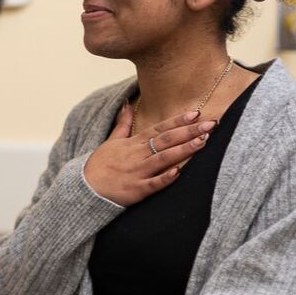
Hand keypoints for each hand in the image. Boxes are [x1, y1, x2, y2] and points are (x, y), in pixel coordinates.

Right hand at [83, 106, 216, 206]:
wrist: (85, 189)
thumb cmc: (99, 165)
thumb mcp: (111, 141)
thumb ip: (123, 123)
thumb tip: (127, 104)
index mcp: (132, 143)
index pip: (158, 128)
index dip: (177, 121)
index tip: (195, 113)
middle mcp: (136, 155)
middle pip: (165, 140)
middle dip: (188, 132)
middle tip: (210, 124)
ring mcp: (136, 172)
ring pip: (162, 159)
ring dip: (183, 150)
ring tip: (202, 141)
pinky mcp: (135, 190)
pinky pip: (152, 184)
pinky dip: (165, 178)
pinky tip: (178, 173)